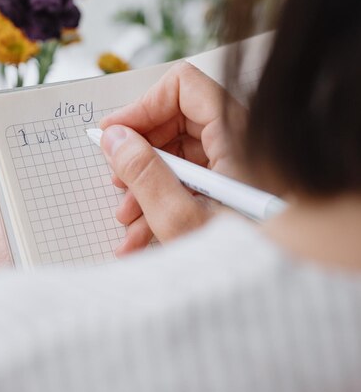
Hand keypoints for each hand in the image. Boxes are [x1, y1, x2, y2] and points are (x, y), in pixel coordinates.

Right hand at [100, 61, 247, 255]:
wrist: (277, 304)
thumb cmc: (243, 265)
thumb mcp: (181, 219)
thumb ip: (143, 173)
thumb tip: (114, 138)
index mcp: (236, 136)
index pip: (183, 87)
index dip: (143, 106)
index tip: (114, 134)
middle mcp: (239, 142)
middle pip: (176, 122)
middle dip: (140, 153)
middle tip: (118, 181)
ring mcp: (236, 166)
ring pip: (179, 155)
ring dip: (146, 185)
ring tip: (128, 221)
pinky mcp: (231, 188)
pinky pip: (190, 180)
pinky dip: (163, 202)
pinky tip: (143, 235)